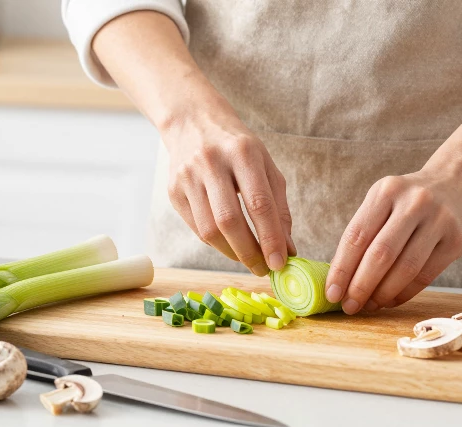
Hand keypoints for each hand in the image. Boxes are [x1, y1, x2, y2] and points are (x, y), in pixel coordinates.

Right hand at [163, 100, 295, 275]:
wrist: (193, 122)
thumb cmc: (238, 148)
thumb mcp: (266, 166)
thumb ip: (279, 207)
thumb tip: (288, 249)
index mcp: (242, 152)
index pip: (259, 204)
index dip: (270, 238)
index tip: (280, 262)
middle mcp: (212, 162)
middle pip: (230, 221)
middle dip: (249, 252)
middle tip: (264, 269)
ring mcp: (188, 177)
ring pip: (209, 229)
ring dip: (232, 253)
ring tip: (249, 260)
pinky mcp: (174, 191)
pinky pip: (196, 228)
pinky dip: (216, 243)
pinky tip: (230, 246)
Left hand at [325, 156, 461, 313]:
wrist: (460, 181)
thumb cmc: (410, 200)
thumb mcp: (384, 201)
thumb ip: (364, 233)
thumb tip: (341, 279)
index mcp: (386, 191)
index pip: (357, 236)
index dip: (342, 269)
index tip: (331, 293)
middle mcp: (414, 202)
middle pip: (380, 254)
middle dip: (360, 286)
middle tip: (350, 306)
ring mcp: (439, 220)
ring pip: (405, 269)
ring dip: (383, 294)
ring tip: (370, 305)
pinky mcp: (456, 240)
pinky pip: (425, 275)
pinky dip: (404, 293)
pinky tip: (391, 300)